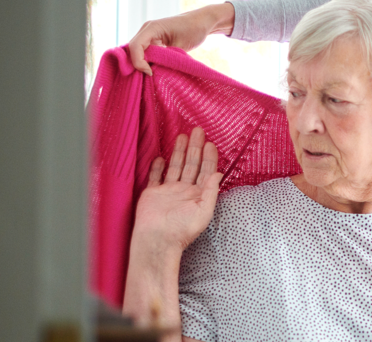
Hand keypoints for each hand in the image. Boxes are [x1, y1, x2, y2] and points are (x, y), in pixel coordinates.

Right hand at [125, 3, 235, 75]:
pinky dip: (147, 61)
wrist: (202, 21)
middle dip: (138, 64)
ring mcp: (149, 35)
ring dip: (142, 63)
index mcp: (152, 27)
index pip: (135, 46)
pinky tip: (154, 70)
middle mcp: (147, 30)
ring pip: (138, 52)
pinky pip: (145, 52)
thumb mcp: (181, 46)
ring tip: (151, 74)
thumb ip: (166, 58)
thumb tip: (154, 71)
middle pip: (133, 50)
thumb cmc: (194, 29)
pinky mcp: (154, 40)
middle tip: (150, 76)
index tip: (150, 73)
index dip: (138, 62)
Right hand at [132, 127, 222, 252]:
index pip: (206, 171)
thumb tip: (218, 173)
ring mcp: (168, 192)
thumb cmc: (182, 230)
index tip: (211, 143)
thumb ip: (211, 192)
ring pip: (175, 167)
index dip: (209, 157)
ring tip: (182, 136)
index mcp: (198, 195)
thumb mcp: (204, 212)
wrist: (157, 241)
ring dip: (179, 152)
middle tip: (198, 130)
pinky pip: (155, 177)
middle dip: (195, 148)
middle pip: (192, 165)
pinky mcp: (152, 194)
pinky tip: (161, 156)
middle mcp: (184, 191)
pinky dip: (158, 167)